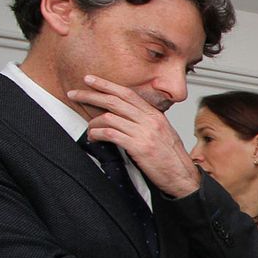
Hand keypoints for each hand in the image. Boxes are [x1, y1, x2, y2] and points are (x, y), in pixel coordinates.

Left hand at [67, 75, 200, 198]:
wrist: (183, 176)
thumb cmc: (172, 158)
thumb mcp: (163, 133)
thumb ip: (146, 121)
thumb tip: (127, 115)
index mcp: (155, 115)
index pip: (127, 93)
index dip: (106, 85)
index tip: (90, 80)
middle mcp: (150, 121)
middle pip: (115, 101)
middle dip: (90, 95)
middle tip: (74, 93)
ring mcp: (144, 133)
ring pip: (109, 118)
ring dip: (93, 122)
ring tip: (89, 129)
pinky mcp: (138, 147)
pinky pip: (110, 134)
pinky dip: (97, 134)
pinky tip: (94, 138)